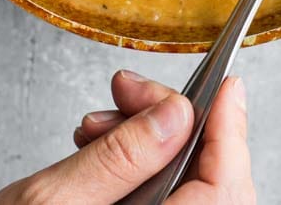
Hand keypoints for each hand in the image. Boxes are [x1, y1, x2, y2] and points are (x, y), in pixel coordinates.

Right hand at [0, 70, 254, 203]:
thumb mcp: (51, 202)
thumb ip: (118, 158)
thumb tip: (175, 115)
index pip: (224, 184)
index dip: (229, 128)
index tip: (226, 87)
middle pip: (211, 182)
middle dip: (173, 123)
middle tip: (130, 92)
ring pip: (185, 188)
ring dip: (148, 142)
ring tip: (97, 125)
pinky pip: (162, 203)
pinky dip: (136, 170)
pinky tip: (99, 150)